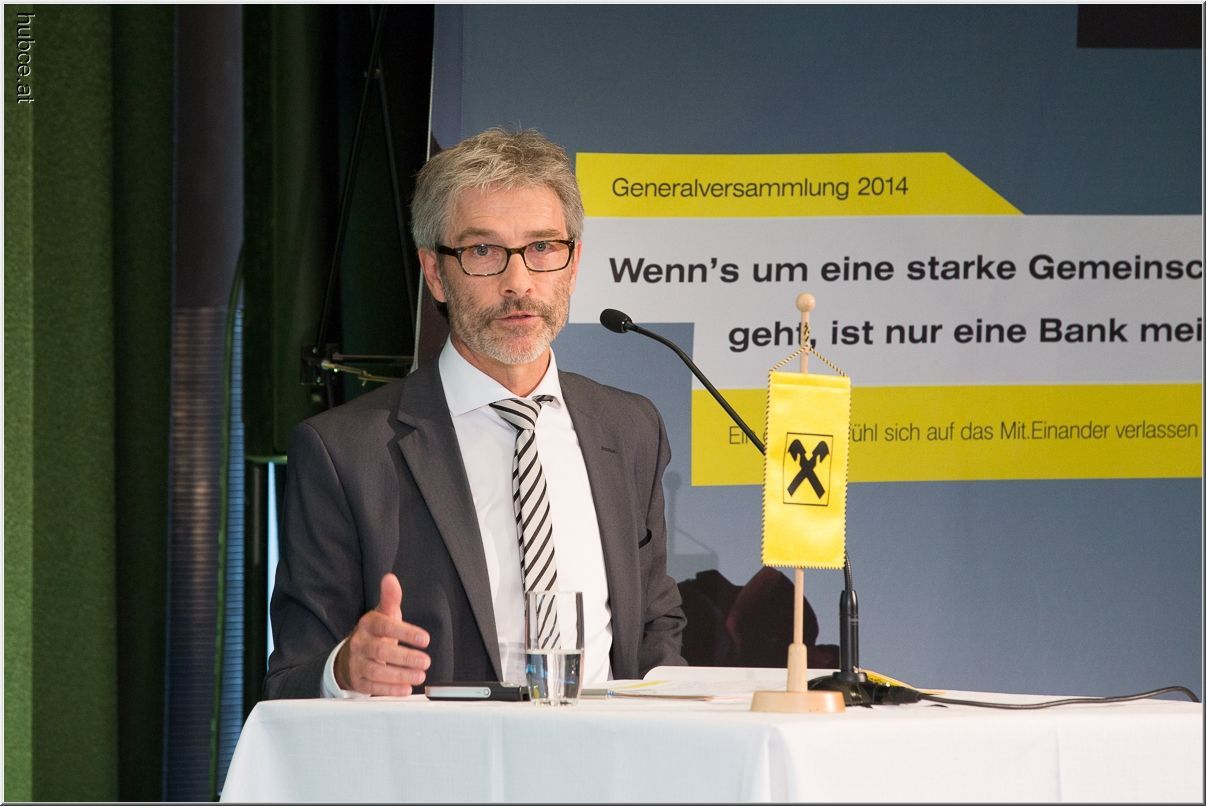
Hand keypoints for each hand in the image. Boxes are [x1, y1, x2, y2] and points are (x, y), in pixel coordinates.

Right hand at [335, 573, 430, 695]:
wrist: (350, 655)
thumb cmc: (374, 633)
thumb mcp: (383, 614)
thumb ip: (390, 598)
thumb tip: (390, 579)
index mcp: (368, 625)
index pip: (385, 626)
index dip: (405, 632)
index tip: (425, 639)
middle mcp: (360, 643)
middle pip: (381, 650)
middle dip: (405, 657)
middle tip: (426, 661)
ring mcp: (357, 663)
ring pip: (376, 671)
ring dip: (400, 675)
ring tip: (420, 675)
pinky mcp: (358, 681)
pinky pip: (373, 687)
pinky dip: (390, 689)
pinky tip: (406, 689)